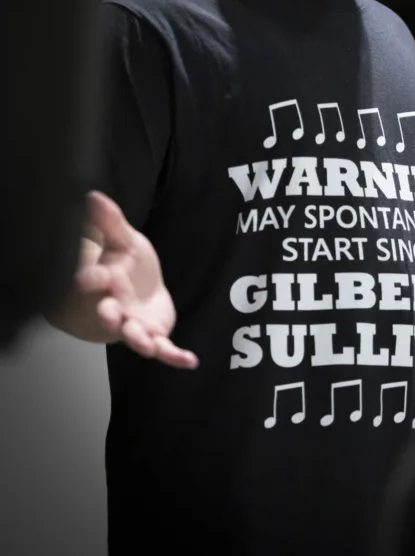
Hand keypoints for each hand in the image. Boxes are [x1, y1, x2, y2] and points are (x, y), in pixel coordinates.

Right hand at [77, 191, 198, 369]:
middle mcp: (116, 308)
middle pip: (108, 314)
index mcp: (106, 281)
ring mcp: (134, 325)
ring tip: (147, 345)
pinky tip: (190, 361)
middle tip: (107, 315)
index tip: (82, 278)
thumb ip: (110, 221)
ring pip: (133, 336)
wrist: (137, 291)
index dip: (88, 279)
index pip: (93, 279)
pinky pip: (165, 349)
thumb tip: (93, 194)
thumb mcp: (123, 239)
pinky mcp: (154, 336)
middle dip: (108, 316)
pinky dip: (176, 356)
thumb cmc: (126, 264)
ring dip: (139, 341)